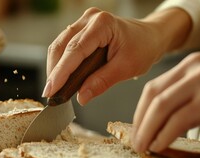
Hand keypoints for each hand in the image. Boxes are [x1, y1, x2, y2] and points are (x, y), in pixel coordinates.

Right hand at [42, 7, 191, 104]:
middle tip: (49, 94)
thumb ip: (102, 82)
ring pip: (60, 45)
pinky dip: (61, 63)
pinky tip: (60, 78)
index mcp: (103, 24)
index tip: (51, 90)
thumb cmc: (143, 48)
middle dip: (54, 71)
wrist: (150, 37)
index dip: (61, 72)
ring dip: (55, 68)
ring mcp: (84, 22)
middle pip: (62, 45)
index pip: (75, 50)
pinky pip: (65, 45)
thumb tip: (81, 97)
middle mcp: (89, 19)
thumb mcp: (126, 68)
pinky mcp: (81, 29)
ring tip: (53, 89)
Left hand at [132, 52, 199, 152]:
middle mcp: (194, 69)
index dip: (141, 110)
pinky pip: (178, 120)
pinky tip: (159, 146)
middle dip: (140, 122)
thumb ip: (188, 95)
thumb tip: (165, 119)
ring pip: (161, 108)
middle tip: (135, 142)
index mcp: (192, 65)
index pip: (154, 87)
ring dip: (147, 131)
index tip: (138, 128)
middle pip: (153, 96)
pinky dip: (164, 135)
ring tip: (143, 148)